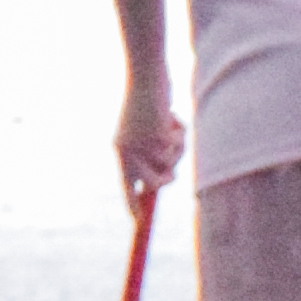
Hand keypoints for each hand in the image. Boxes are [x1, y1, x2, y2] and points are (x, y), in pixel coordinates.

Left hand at [114, 72, 182, 196]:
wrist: (145, 78)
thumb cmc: (146, 104)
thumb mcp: (143, 132)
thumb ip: (148, 154)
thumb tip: (162, 180)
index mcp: (120, 151)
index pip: (125, 185)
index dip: (132, 204)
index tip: (138, 222)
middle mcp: (128, 150)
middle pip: (155, 184)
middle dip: (170, 178)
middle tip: (174, 167)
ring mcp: (143, 143)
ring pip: (172, 163)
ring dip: (177, 147)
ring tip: (169, 127)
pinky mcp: (158, 134)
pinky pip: (178, 144)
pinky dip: (180, 131)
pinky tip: (170, 116)